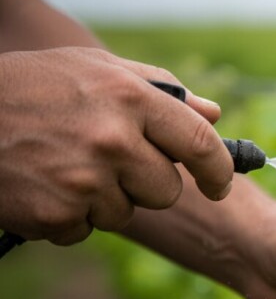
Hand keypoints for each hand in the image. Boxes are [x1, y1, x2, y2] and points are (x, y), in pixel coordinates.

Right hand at [0, 47, 232, 244]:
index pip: (202, 143)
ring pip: (127, 212)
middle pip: (167, 190)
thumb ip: (160, 90)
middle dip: (146, 183)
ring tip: (65, 166)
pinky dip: (68, 216)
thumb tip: (214, 113)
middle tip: (108, 161)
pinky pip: (86, 229)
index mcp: (131, 98)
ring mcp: (85, 181)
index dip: (219, 170)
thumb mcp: (97, 69)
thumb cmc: (34, 87)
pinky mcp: (57, 214)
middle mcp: (114, 140)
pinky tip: (43, 185)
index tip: (219, 183)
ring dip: (104, 199)